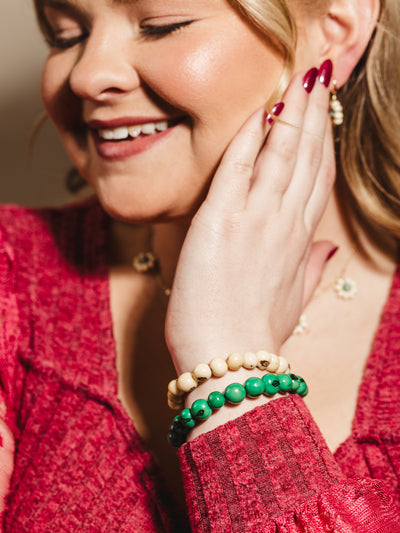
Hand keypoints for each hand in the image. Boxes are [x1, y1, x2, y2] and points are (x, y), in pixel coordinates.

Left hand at [166, 65, 335, 371]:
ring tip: (300, 81)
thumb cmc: (254, 335)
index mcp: (299, 243)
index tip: (324, 119)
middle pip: (308, 160)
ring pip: (283, 155)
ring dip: (292, 114)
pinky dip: (248, 137)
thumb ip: (312, 270)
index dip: (324, 146)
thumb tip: (330, 251)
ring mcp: (255, 221)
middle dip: (315, 116)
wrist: (228, 362)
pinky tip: (257, 113)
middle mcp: (283, 225)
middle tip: (319, 79)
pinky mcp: (220, 222)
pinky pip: (237, 168)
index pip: (319, 182)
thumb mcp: (293, 302)